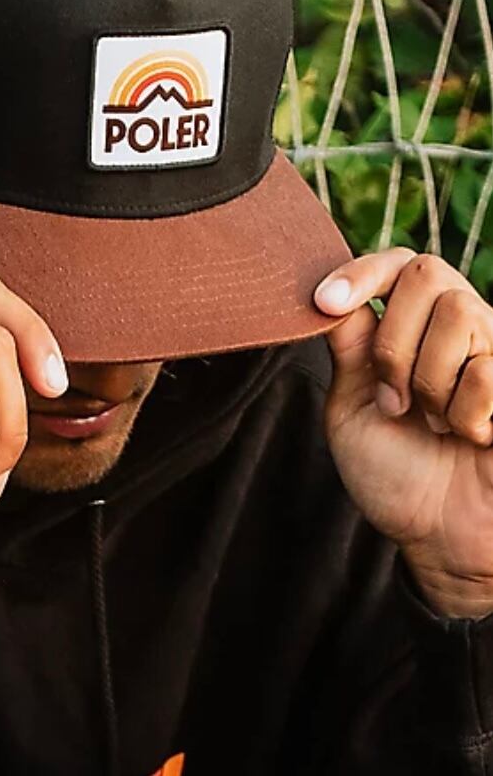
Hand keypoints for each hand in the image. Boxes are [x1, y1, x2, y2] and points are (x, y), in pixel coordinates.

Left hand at [314, 249, 492, 616]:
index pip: (395, 264)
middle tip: (394, 401)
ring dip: (429, 382)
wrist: (440, 535)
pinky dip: (465, 413)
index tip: (324, 302)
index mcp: (410, 327)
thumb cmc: (395, 474)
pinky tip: (472, 437)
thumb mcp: (350, 405)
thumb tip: (331, 290)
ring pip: (458, 314)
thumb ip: (349, 346)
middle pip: (426, 273)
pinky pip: (488, 368)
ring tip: (435, 423)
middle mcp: (457, 326)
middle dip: (395, 342)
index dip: (360, 273)